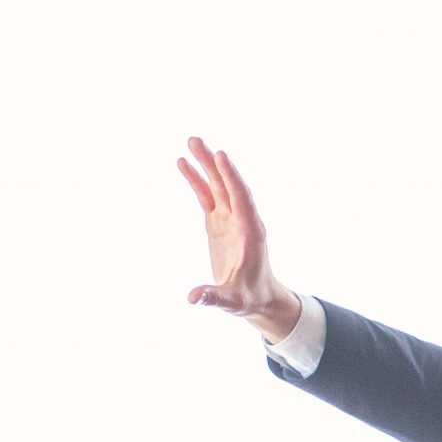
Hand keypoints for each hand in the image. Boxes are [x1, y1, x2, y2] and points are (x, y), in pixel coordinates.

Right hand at [176, 135, 299, 339]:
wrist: (257, 297)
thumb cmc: (249, 299)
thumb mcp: (232, 302)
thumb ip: (214, 298)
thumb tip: (193, 298)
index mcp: (251, 233)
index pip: (242, 199)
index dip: (232, 178)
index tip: (220, 156)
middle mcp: (243, 221)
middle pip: (228, 186)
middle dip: (214, 163)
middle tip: (195, 140)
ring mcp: (231, 219)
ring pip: (218, 186)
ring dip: (205, 164)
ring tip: (190, 142)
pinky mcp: (220, 223)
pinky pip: (207, 196)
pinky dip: (197, 180)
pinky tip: (183, 163)